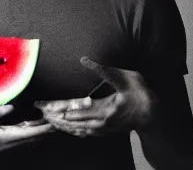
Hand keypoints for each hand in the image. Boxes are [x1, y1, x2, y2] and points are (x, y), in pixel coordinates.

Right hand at [0, 104, 54, 168]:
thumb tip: (11, 105)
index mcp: (7, 136)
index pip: (32, 131)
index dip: (45, 126)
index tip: (56, 120)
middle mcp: (13, 142)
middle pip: (37, 135)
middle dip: (49, 126)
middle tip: (60, 115)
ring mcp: (12, 145)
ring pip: (33, 137)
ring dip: (44, 129)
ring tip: (53, 118)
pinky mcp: (9, 145)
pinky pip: (27, 138)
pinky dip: (35, 130)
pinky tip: (38, 125)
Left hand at [34, 56, 156, 137]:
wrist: (154, 115)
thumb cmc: (141, 94)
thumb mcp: (125, 77)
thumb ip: (104, 70)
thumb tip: (85, 60)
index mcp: (102, 109)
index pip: (72, 108)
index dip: (54, 106)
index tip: (40, 104)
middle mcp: (100, 122)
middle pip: (70, 121)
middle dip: (53, 116)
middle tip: (38, 112)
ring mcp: (102, 129)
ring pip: (76, 129)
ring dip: (60, 125)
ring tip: (47, 120)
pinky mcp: (105, 131)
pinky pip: (84, 133)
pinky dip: (72, 131)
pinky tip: (66, 129)